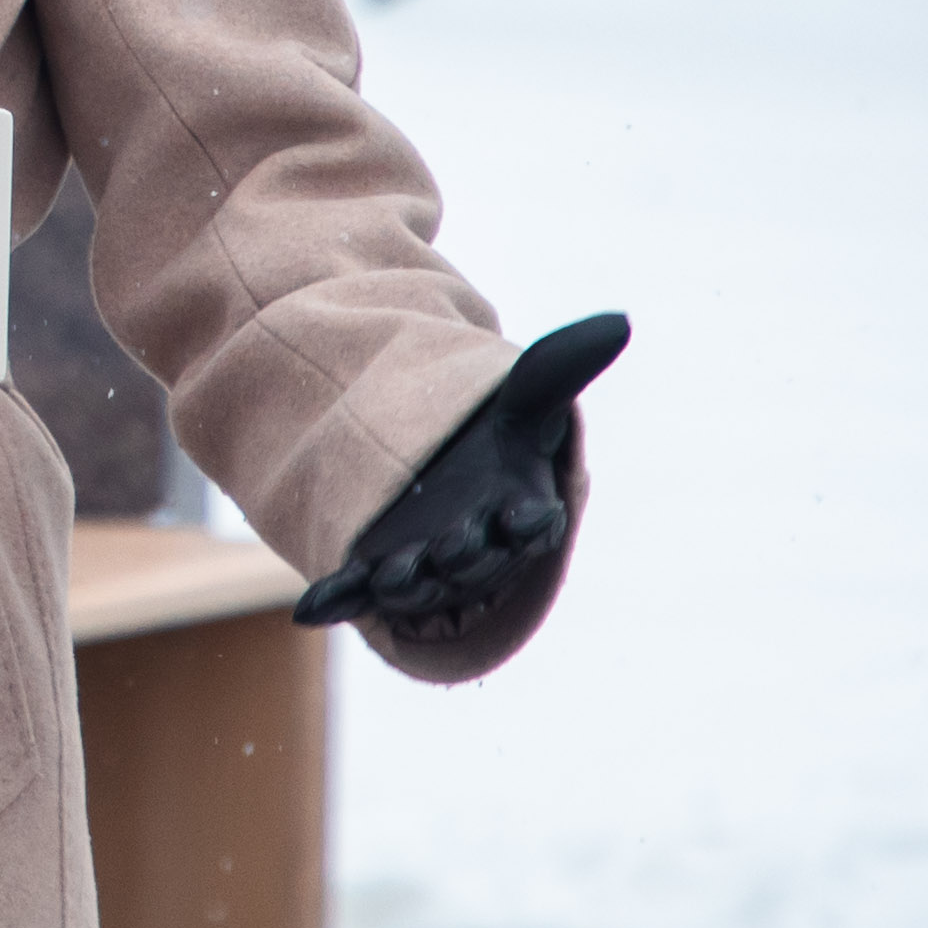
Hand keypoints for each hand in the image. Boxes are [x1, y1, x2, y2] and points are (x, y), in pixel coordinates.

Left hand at [295, 312, 622, 639]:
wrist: (437, 461)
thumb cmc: (494, 437)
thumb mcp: (524, 396)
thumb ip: (560, 367)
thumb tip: (618, 320)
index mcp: (517, 512)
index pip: (533, 526)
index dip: (532, 524)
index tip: (530, 515)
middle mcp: (473, 548)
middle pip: (474, 563)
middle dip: (466, 558)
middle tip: (453, 546)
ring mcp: (420, 564)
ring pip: (416, 585)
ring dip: (404, 584)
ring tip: (393, 577)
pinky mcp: (369, 569)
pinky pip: (352, 590)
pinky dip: (333, 600)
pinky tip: (309, 607)